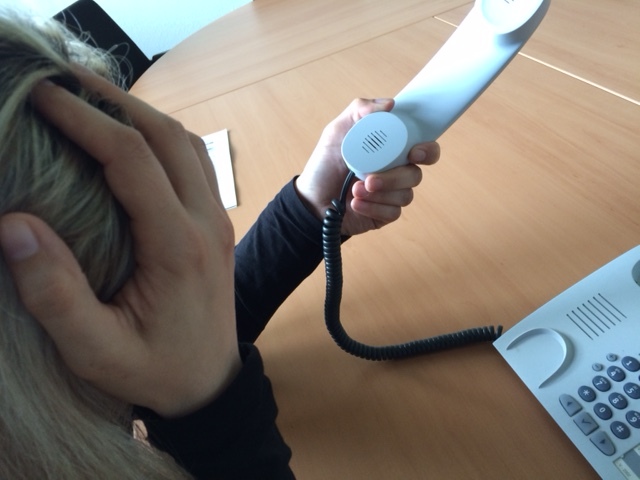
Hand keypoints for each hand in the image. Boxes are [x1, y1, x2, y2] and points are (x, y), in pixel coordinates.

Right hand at [0, 68, 239, 417]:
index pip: (133, 159)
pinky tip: (129, 138)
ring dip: (140, 113)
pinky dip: (160, 137)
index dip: (84, 120)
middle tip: (61, 82)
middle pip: (166, 135)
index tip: (41, 97)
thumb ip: (54, 294)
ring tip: (91, 100)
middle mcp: (206, 221)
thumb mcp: (96, 350)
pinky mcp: (215, 224)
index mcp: (179, 246)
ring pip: (186, 143)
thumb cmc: (155, 372)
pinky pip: (194, 163)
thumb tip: (13, 225)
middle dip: (112, 101)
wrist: (211, 385)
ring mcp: (217, 219)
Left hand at [295, 98, 439, 234]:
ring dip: (378, 193)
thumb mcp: (337, 131)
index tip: (413, 153)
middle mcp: (396, 171)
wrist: (312, 199)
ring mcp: (392, 194)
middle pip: (415, 174)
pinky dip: (373, 207)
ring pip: (405, 195)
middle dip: (394, 178)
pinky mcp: (385, 214)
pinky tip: (355, 204)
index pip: (422, 148)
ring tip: (354, 190)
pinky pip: (393, 212)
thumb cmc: (325, 164)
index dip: (427, 150)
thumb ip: (360, 110)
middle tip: (371, 179)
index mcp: (391, 150)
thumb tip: (389, 104)